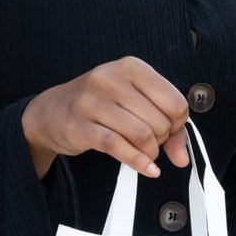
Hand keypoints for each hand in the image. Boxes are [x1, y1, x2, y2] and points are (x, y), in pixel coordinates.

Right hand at [22, 56, 190, 178]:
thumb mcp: (135, 102)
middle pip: (160, 121)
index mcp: (131, 66)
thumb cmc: (100, 104)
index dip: (178, 123)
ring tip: (145, 152)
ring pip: (142, 135)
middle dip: (162, 139)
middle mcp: (111, 79)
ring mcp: (92, 102)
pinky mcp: (80, 126)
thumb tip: (183, 157)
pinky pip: (119, 148)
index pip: (175, 101)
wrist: (52, 111)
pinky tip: (146, 168)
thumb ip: (166, 127)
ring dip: (150, 152)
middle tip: (152, 141)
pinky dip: (139, 163)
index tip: (170, 129)